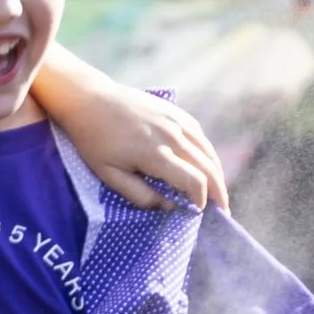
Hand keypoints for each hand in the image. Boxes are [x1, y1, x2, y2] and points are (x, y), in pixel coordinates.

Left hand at [71, 88, 230, 212]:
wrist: (90, 100)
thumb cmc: (95, 141)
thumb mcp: (109, 175)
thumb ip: (140, 195)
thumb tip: (169, 206)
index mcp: (155, 154)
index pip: (194, 181)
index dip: (202, 200)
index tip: (200, 213)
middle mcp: (172, 135)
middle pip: (208, 167)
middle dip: (218, 192)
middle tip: (223, 211)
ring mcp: (176, 120)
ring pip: (208, 150)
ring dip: (217, 173)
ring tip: (219, 192)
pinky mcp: (175, 112)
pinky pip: (200, 136)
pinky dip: (207, 154)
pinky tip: (206, 166)